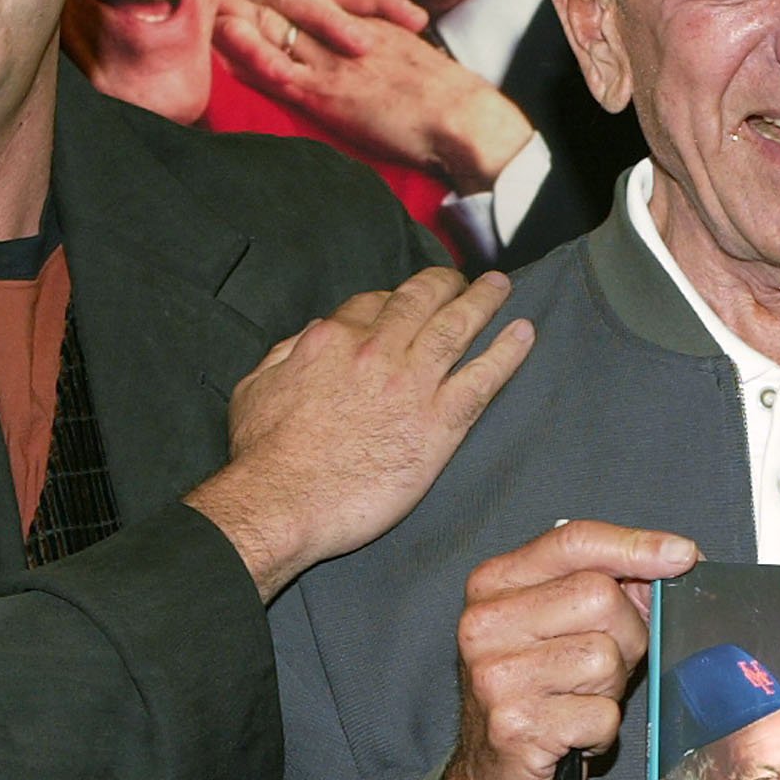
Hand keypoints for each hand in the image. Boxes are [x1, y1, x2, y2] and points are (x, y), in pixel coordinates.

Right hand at [187, 268, 531, 599]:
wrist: (285, 500)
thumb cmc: (264, 455)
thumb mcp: (257, 387)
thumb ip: (286, 354)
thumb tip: (311, 337)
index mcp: (332, 340)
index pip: (372, 304)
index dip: (393, 299)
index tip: (406, 302)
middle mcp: (376, 351)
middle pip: (420, 301)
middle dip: (444, 284)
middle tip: (462, 280)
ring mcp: (411, 385)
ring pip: (456, 327)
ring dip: (483, 301)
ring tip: (501, 287)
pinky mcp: (438, 423)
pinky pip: (482, 378)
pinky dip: (506, 352)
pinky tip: (523, 334)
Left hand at [219, 0, 532, 192]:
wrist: (464, 120)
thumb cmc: (441, 97)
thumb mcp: (404, 52)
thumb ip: (372, 39)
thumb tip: (351, 42)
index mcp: (362, 19)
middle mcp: (343, 30)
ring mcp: (333, 59)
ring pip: (274, 21)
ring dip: (233, 9)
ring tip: (198, 2)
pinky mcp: (329, 93)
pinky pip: (283, 66)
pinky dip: (251, 51)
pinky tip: (224, 40)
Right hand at [432, 522, 698, 779]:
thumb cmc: (537, 697)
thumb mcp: (557, 627)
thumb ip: (603, 586)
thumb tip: (679, 558)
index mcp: (493, 585)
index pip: (574, 541)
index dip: (636, 545)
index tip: (683, 555)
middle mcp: (485, 624)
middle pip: (601, 598)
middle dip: (625, 636)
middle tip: (599, 670)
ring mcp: (497, 677)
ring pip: (606, 658)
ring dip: (610, 689)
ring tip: (579, 703)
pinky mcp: (517, 727)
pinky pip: (602, 715)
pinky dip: (602, 730)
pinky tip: (575, 735)